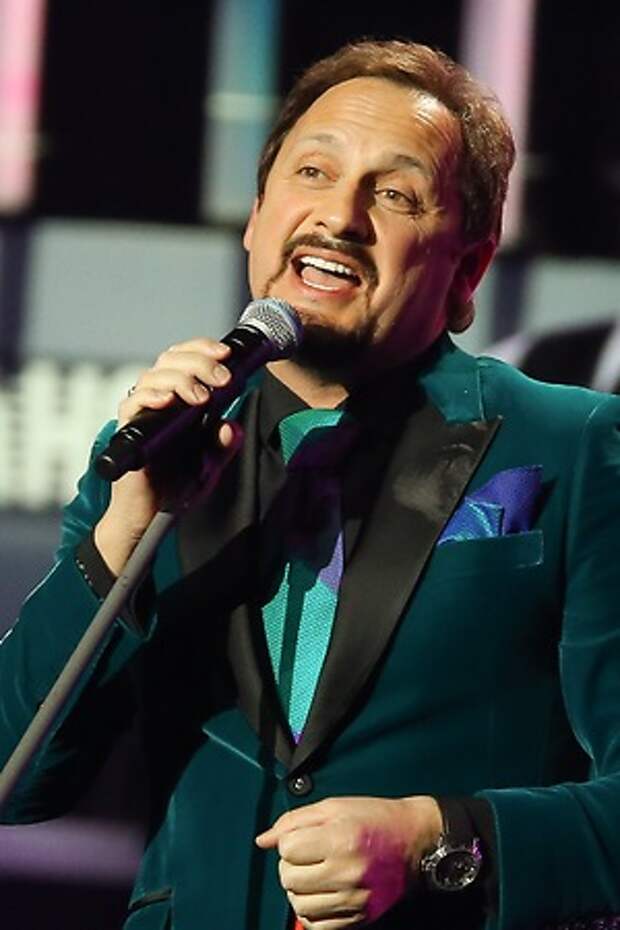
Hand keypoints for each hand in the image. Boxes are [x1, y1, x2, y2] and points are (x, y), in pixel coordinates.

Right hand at [94, 338, 241, 573]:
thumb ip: (221, 446)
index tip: (226, 354)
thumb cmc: (175, 488)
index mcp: (179, 401)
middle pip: (170, 360)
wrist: (152, 517)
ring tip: (202, 396)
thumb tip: (230, 426)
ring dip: (181, 378)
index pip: (185, 359)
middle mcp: (159, 401)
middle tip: (222, 377)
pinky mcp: (129, 430)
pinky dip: (150, 396)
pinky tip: (168, 401)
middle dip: (199, 362)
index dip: (203, 349)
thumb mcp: (209, 466)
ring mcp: (142, 414)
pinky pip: (132, 403)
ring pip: (153, 375)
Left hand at [255, 795, 441, 927]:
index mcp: (340, 838)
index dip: (290, 841)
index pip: (287, 848)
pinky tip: (322, 895)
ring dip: (299, 890)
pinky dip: (312, 913)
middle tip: (309, 856)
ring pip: (299, 905)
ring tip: (314, 875)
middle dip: (291, 865)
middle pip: (288, 878)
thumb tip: (263, 840)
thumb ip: (294, 821)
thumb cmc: (375, 818)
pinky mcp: (361, 917)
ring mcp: (354, 898)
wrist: (416, 841)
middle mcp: (347, 872)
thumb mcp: (335, 806)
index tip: (306, 837)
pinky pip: (318, 927)